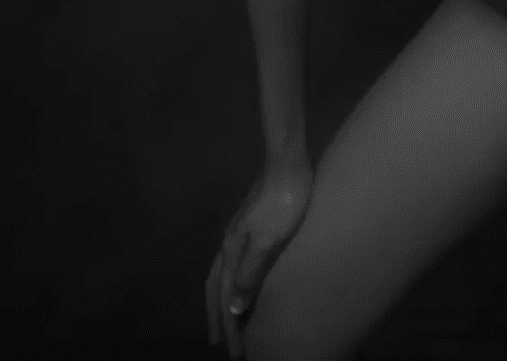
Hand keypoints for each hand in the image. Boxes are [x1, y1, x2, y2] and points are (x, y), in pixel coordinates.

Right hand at [206, 157, 313, 356]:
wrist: (287, 163)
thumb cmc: (285, 203)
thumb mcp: (270, 240)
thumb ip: (251, 273)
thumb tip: (234, 308)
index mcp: (233, 252)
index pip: (228, 300)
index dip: (231, 328)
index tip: (235, 353)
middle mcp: (228, 245)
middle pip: (219, 291)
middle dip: (221, 321)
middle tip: (226, 348)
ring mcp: (237, 234)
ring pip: (222, 277)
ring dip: (222, 303)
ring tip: (226, 321)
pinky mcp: (248, 225)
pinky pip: (231, 265)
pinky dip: (230, 283)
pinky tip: (240, 283)